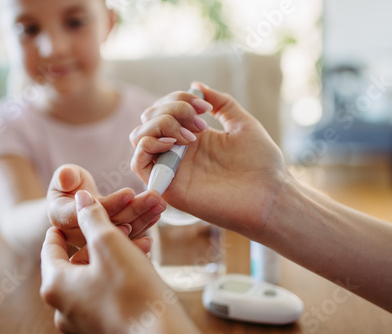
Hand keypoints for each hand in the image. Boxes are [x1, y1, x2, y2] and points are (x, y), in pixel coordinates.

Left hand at [41, 191, 197, 333]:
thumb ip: (92, 217)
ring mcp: (81, 323)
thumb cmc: (132, 290)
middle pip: (74, 264)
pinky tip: (140, 266)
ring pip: (93, 279)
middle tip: (114, 227)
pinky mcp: (101, 330)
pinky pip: (104, 296)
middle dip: (96, 242)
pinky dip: (117, 278)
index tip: (69, 219)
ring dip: (111, 258)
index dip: (61, 229)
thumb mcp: (110, 243)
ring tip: (135, 243)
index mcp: (56, 285)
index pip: (50, 248)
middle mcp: (62, 308)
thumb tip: (80, 198)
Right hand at [47, 164, 165, 262]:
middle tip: (154, 196)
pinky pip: (129, 237)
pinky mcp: (110, 246)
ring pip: (122, 232)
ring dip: (144, 217)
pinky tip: (157, 216)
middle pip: (109, 224)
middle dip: (134, 209)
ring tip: (160, 203)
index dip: (110, 204)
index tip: (130, 192)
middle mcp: (78, 235)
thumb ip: (65, 176)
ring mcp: (95, 243)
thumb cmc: (69, 185)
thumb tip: (66, 177)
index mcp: (62, 219)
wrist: (74, 201)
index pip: (88, 214)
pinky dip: (145, 226)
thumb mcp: (64, 177)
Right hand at [130, 83, 287, 237]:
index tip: (205, 108)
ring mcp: (171, 169)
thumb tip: (196, 85)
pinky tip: (174, 143)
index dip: (179, 99)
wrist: (270, 196)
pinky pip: (138, 163)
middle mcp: (178, 152)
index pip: (165, 109)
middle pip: (149, 119)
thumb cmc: (262, 164)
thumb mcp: (242, 123)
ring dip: (159, 124)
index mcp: (193, 137)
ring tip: (189, 134)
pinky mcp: (168, 187)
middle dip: (170, 108)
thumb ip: (220, 102)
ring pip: (139, 137)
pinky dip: (148, 144)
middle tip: (199, 122)